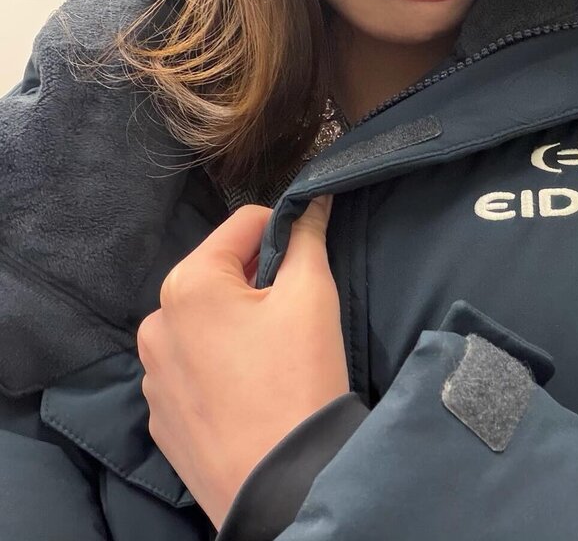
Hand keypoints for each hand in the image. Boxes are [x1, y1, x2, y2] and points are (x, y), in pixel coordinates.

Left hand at [137, 194, 348, 529]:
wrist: (283, 487)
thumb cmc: (298, 381)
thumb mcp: (312, 294)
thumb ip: (306, 236)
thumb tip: (312, 202)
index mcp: (188, 283)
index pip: (244, 223)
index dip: (284, 233)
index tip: (307, 263)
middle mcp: (156, 321)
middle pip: (221, 272)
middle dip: (259, 282)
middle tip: (293, 317)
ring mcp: (153, 372)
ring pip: (206, 319)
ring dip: (238, 322)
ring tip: (272, 358)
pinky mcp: (160, 413)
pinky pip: (193, 365)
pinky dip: (221, 364)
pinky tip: (250, 389)